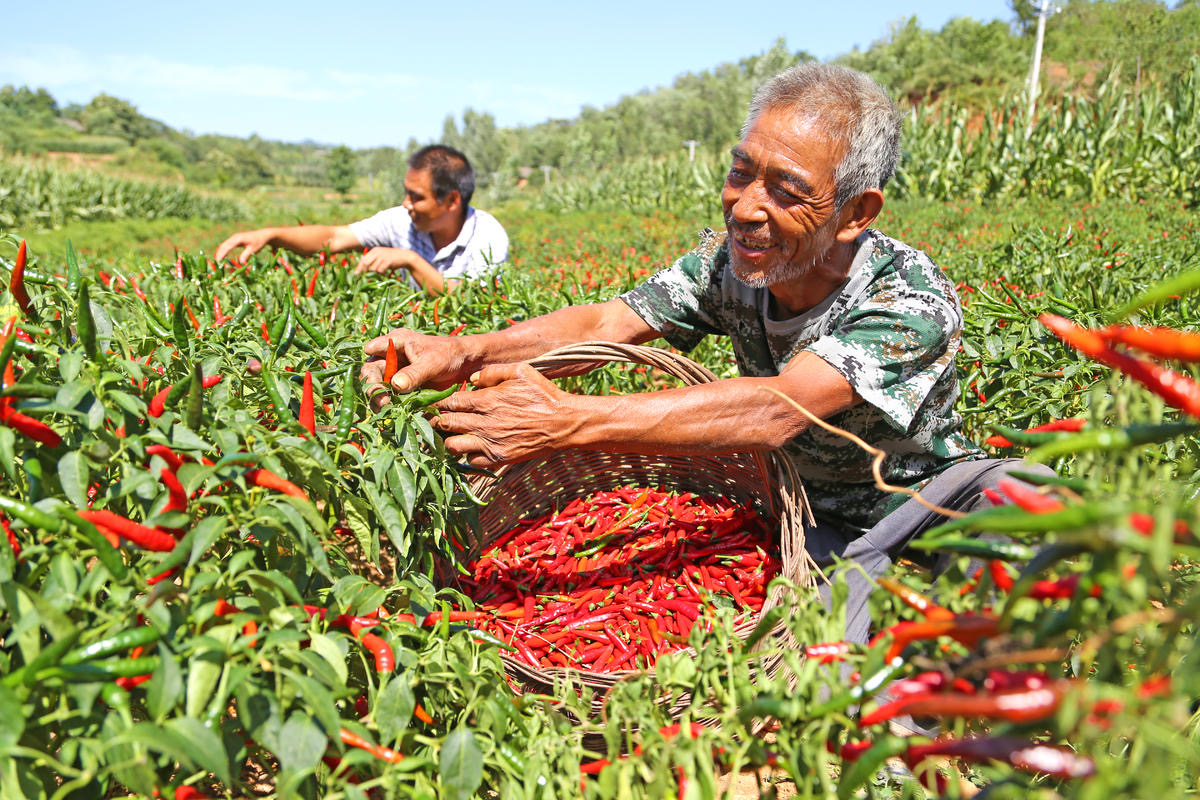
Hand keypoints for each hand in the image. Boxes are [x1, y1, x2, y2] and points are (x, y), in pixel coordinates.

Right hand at [215, 229, 272, 264]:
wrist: (263, 235)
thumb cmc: (259, 242)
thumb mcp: (253, 250)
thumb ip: (246, 256)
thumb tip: (241, 263)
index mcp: (238, 239)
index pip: (227, 247)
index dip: (222, 254)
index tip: (219, 261)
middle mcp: (234, 237)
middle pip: (223, 246)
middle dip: (219, 254)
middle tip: (217, 263)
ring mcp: (234, 238)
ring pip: (224, 245)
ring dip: (220, 252)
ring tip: (218, 261)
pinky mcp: (235, 239)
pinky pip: (227, 245)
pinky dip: (224, 251)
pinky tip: (222, 257)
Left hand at [354, 247, 417, 274]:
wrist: (405, 256)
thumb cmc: (393, 259)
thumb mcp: (382, 257)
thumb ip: (373, 261)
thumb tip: (363, 269)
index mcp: (375, 250)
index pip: (363, 259)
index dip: (359, 267)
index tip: (356, 274)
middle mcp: (377, 252)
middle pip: (366, 263)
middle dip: (364, 271)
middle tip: (365, 277)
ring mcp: (382, 256)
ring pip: (373, 268)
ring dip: (376, 273)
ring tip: (382, 272)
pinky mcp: (388, 261)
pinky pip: (380, 270)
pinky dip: (382, 273)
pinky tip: (386, 271)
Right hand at [360, 327, 468, 409]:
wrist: (462, 363)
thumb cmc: (448, 354)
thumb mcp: (433, 362)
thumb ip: (414, 373)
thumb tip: (395, 385)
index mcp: (395, 342)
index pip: (373, 351)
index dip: (370, 365)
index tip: (374, 382)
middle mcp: (389, 356)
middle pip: (371, 372)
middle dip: (374, 388)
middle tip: (383, 402)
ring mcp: (393, 372)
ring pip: (377, 387)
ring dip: (379, 400)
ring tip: (387, 410)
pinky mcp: (399, 387)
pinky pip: (389, 396)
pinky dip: (389, 406)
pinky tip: (393, 414)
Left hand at [429, 363, 572, 468]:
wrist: (563, 423)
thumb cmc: (543, 394)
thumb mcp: (520, 372)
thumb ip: (492, 371)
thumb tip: (471, 380)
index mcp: (487, 400)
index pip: (449, 402)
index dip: (438, 402)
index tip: (433, 403)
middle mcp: (484, 423)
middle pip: (445, 423)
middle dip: (435, 421)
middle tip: (434, 419)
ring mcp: (490, 443)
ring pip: (452, 445)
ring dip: (448, 440)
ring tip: (451, 434)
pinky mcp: (498, 459)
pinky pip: (470, 461)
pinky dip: (467, 455)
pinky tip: (471, 447)